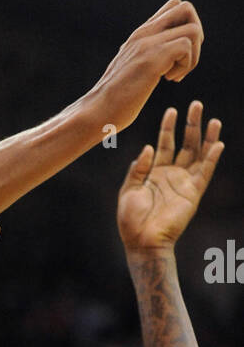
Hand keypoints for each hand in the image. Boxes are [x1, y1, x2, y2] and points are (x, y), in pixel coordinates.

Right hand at [84, 0, 203, 132]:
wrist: (95, 112)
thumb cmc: (112, 99)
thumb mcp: (131, 69)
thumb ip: (144, 57)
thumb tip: (159, 64)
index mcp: (139, 35)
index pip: (173, 7)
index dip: (184, 27)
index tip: (176, 54)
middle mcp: (143, 34)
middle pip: (185, 8)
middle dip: (195, 35)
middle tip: (182, 59)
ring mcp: (146, 45)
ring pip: (192, 28)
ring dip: (193, 54)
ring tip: (175, 73)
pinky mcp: (151, 60)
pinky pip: (185, 46)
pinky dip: (186, 65)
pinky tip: (169, 80)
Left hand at [116, 103, 222, 251]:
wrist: (143, 241)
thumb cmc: (131, 220)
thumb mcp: (129, 190)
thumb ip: (139, 168)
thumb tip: (149, 147)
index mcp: (154, 172)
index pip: (164, 143)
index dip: (168, 127)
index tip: (171, 110)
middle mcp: (171, 175)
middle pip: (185, 144)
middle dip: (191, 124)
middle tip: (196, 105)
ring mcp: (184, 183)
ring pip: (198, 154)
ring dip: (206, 137)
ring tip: (213, 119)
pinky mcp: (193, 193)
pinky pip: (205, 172)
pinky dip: (211, 158)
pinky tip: (218, 143)